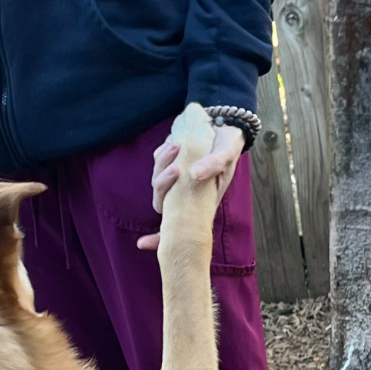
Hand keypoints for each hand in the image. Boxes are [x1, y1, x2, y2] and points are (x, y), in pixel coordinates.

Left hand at [137, 123, 244, 250]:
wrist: (226, 126)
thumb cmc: (228, 147)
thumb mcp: (226, 155)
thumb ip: (214, 164)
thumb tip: (194, 174)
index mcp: (199, 202)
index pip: (177, 226)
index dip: (159, 238)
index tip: (142, 243)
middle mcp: (184, 194)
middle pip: (161, 200)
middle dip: (162, 184)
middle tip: (176, 168)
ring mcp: (176, 178)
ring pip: (157, 179)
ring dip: (163, 163)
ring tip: (177, 146)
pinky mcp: (171, 161)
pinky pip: (158, 160)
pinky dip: (162, 153)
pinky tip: (174, 143)